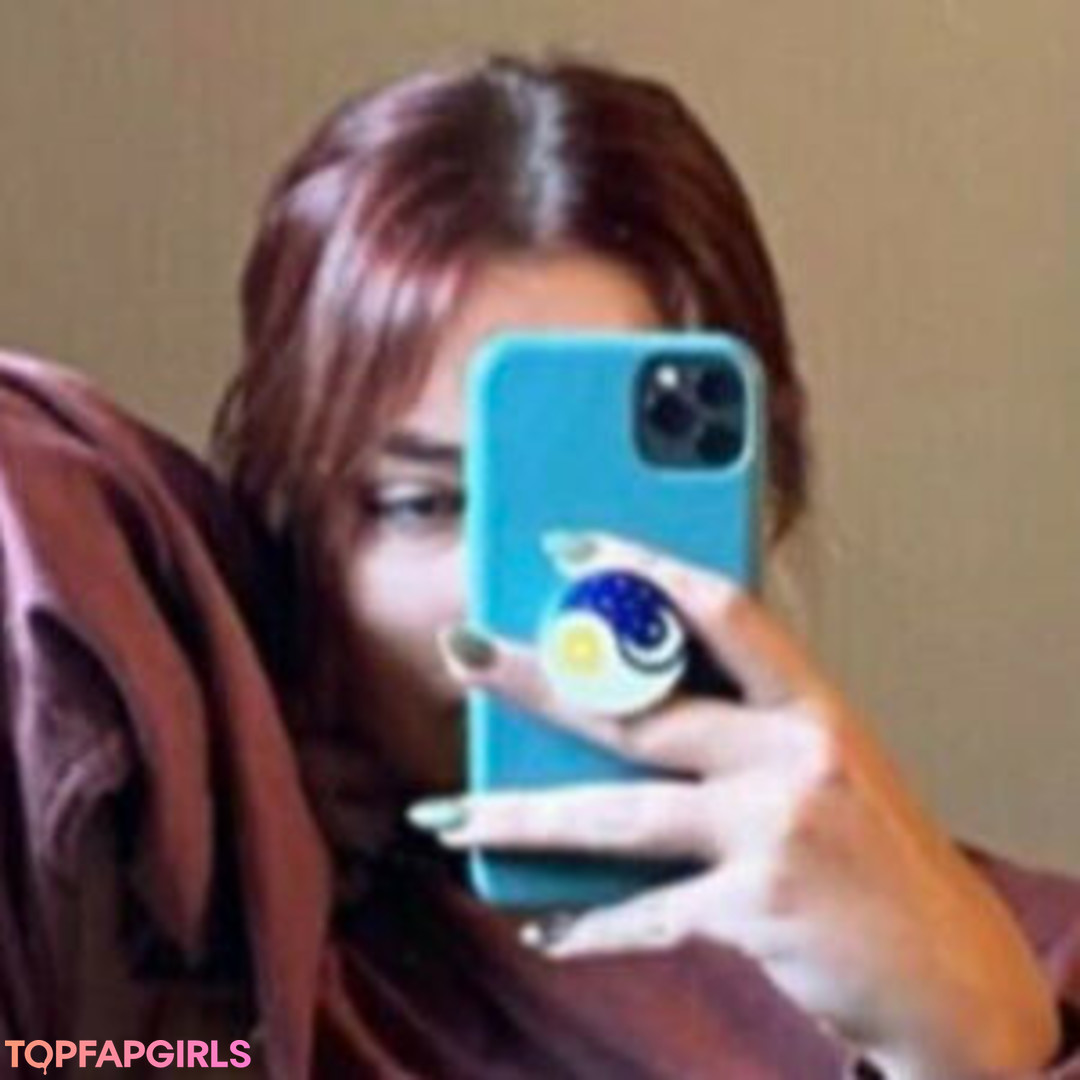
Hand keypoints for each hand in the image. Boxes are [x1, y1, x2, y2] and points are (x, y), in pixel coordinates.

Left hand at [411, 530, 1060, 1078]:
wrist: (951, 975)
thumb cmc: (876, 859)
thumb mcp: (826, 771)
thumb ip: (744, 734)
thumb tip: (622, 714)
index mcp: (814, 707)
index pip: (723, 611)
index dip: (643, 569)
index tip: (570, 547)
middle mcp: (795, 756)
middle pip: (640, 706)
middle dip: (539, 677)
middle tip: (463, 651)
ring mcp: (775, 830)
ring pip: (617, 814)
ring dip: (519, 816)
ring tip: (446, 813)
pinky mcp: (756, 908)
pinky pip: (644, 913)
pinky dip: (586, 925)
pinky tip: (541, 923)